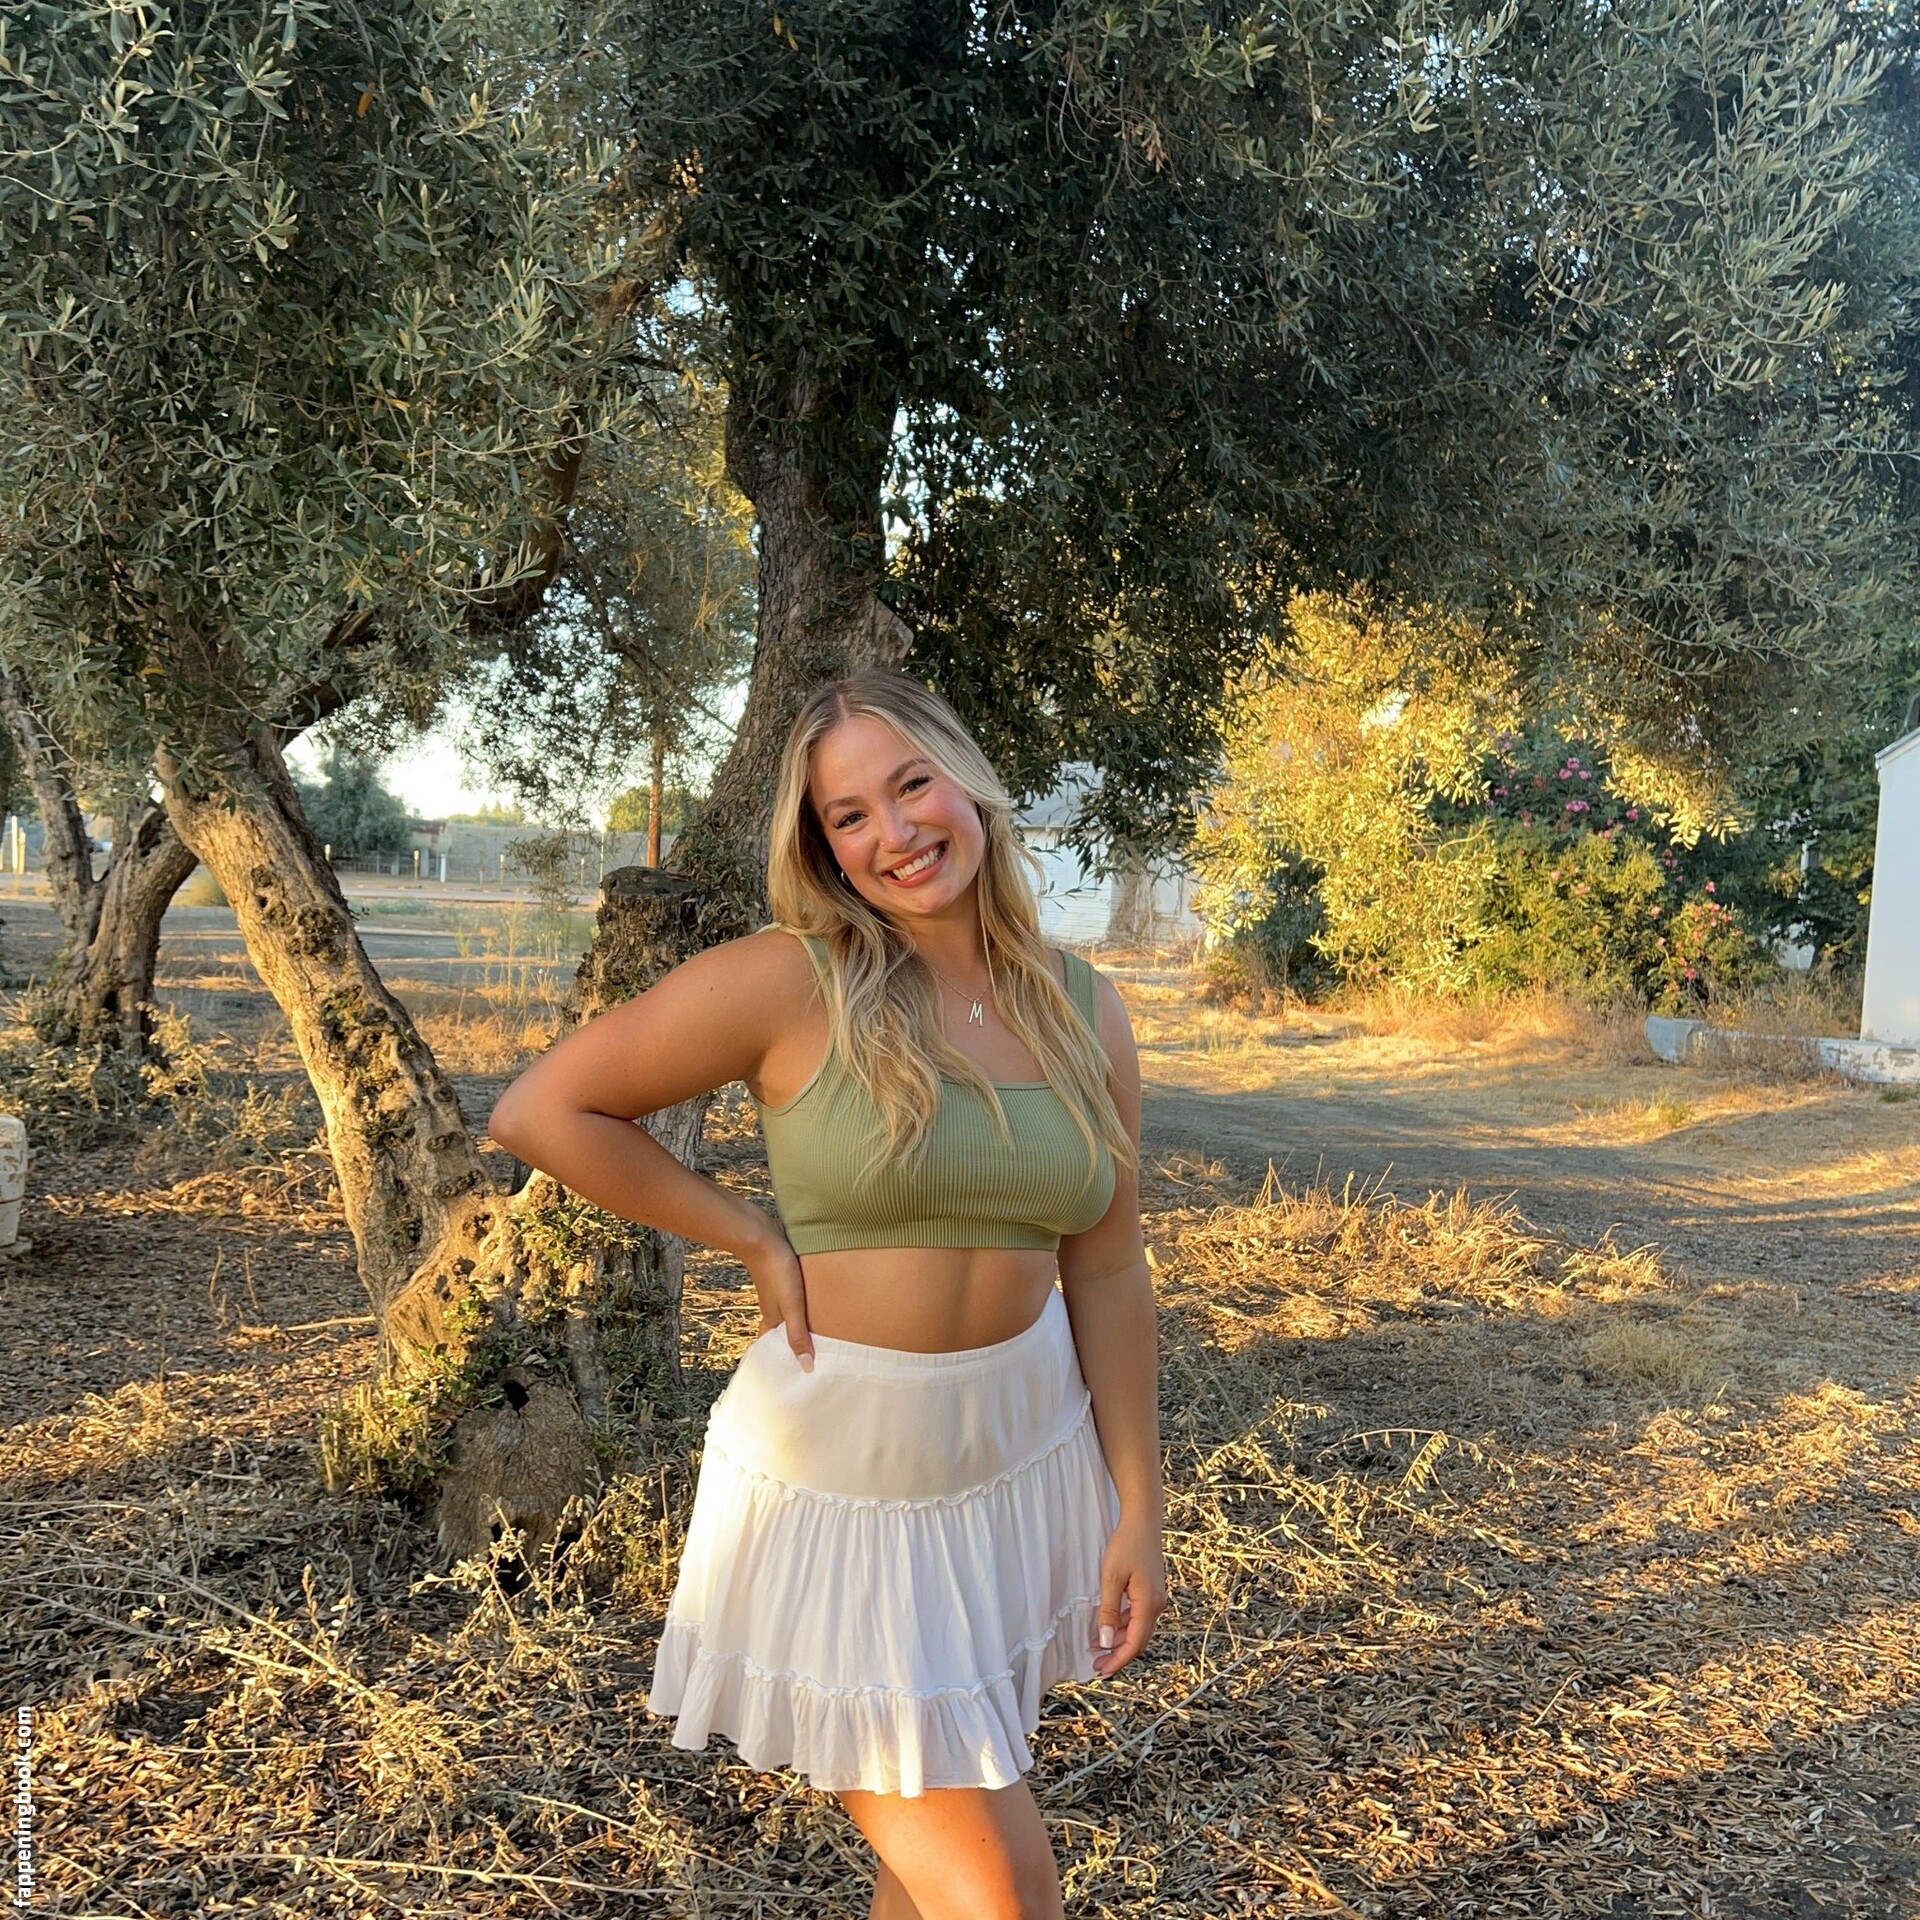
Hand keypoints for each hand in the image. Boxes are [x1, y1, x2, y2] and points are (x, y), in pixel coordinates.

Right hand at [740, 1223, 814, 1372]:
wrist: (762, 1237)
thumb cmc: (777, 1271)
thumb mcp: (792, 1307)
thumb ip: (798, 1335)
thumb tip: (806, 1368)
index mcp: (771, 1320)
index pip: (772, 1348)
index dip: (780, 1361)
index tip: (790, 1376)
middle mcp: (772, 1309)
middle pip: (780, 1333)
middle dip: (791, 1346)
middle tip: (808, 1361)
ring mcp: (776, 1293)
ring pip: (786, 1316)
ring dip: (797, 1327)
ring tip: (815, 1337)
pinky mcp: (782, 1279)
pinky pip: (791, 1300)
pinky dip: (799, 1309)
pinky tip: (812, 1305)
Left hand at [1091, 1513, 1167, 1680]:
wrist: (1143, 1520)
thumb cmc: (1126, 1545)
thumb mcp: (1111, 1577)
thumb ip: (1108, 1610)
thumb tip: (1105, 1641)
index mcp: (1148, 1604)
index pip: (1134, 1644)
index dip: (1118, 1660)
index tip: (1101, 1671)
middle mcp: (1156, 1605)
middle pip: (1138, 1640)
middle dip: (1117, 1654)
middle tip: (1096, 1664)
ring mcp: (1155, 1598)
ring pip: (1138, 1629)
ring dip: (1119, 1640)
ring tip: (1096, 1645)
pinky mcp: (1151, 1591)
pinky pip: (1138, 1616)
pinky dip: (1123, 1625)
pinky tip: (1107, 1625)